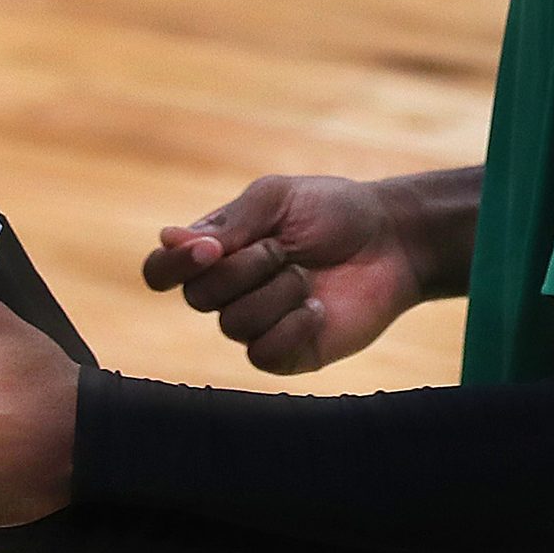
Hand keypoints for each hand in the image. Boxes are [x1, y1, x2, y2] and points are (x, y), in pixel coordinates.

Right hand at [139, 175, 426, 373]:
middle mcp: (228, 291)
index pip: (161, 270)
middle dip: (246, 268)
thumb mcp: (277, 198)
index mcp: (215, 250)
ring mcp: (256, 324)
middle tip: (284, 248)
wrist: (392, 242)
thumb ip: (228, 222)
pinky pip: (262, 354)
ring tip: (308, 277)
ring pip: (233, 324)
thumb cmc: (333, 211)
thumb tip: (169, 239)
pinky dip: (292, 327)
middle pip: (197, 297)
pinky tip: (318, 309)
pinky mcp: (286, 353)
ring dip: (276, 293)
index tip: (211, 248)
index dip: (173, 265)